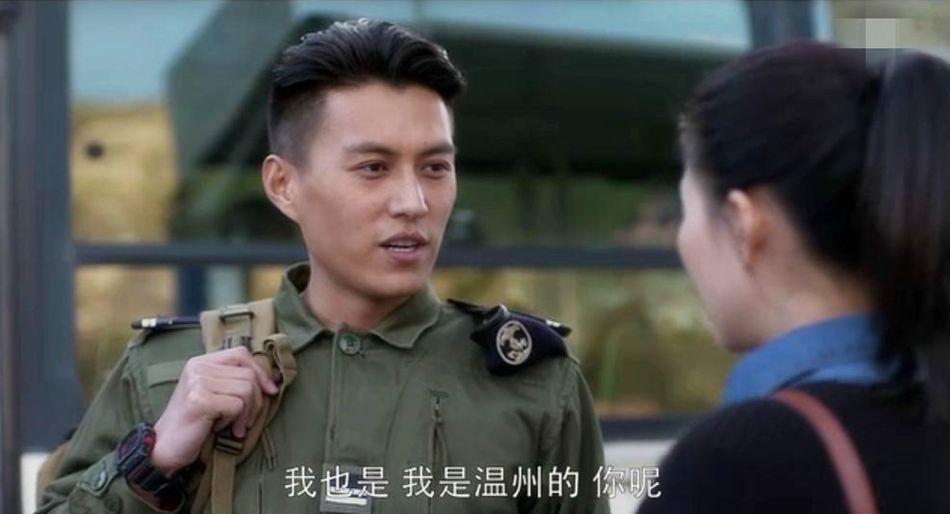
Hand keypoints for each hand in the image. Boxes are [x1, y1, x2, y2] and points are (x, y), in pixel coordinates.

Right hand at [149, 347, 278, 476]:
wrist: (165, 448)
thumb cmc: (194, 424)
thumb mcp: (215, 395)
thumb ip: (235, 382)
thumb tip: (272, 381)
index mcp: (201, 362)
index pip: (241, 354)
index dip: (260, 372)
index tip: (270, 391)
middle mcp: (198, 367)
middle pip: (249, 375)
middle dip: (255, 401)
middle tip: (244, 421)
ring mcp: (198, 382)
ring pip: (246, 390)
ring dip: (245, 413)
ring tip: (230, 425)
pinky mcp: (200, 400)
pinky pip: (237, 405)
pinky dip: (234, 421)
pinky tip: (218, 428)